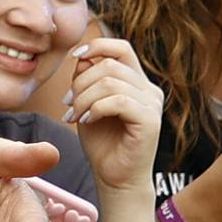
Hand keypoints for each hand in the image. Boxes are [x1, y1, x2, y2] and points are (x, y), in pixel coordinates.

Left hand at [58, 33, 164, 189]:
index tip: (74, 57)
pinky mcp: (150, 120)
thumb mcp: (87, 103)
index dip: (97, 45)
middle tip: (68, 104)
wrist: (114, 177)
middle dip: (80, 82)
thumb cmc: (102, 142)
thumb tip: (82, 56)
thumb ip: (87, 79)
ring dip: (84, 98)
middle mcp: (149, 90)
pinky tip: (87, 121)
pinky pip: (118, 101)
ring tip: (75, 116)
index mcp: (136, 82)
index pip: (121, 48)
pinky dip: (95, 109)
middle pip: (110, 65)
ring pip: (110, 82)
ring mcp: (152, 104)